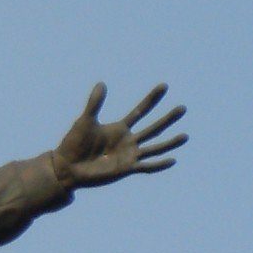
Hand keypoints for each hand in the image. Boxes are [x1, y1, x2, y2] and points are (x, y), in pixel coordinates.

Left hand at [50, 83, 187, 187]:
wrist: (68, 167)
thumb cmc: (73, 144)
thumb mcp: (85, 120)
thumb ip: (95, 103)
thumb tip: (102, 83)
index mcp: (119, 128)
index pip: (140, 111)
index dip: (151, 99)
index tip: (164, 86)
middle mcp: (128, 141)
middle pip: (153, 127)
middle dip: (167, 118)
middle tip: (182, 108)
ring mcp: (129, 155)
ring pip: (155, 147)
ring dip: (169, 142)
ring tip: (185, 136)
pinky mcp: (126, 168)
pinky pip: (146, 166)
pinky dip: (159, 164)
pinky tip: (173, 160)